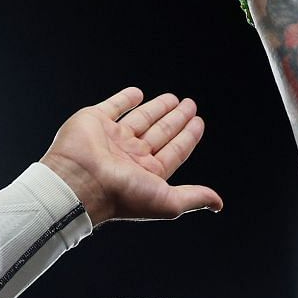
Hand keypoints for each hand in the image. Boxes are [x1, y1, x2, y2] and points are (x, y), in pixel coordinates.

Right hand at [40, 89, 215, 226]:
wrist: (80, 181)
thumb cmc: (120, 195)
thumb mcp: (167, 201)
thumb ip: (193, 197)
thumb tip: (218, 203)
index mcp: (145, 173)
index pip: (173, 151)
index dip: (188, 137)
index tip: (198, 122)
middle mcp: (129, 155)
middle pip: (160, 133)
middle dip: (176, 119)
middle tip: (190, 105)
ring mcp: (112, 138)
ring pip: (140, 119)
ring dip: (157, 108)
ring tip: (173, 99)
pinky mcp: (95, 121)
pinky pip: (113, 107)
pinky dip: (125, 99)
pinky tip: (138, 94)